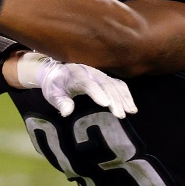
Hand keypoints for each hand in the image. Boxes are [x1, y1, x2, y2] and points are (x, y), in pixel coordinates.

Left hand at [17, 52, 136, 118]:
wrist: (57, 71)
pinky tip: (131, 107)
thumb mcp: (52, 95)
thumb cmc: (55, 85)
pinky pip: (119, 85)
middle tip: (120, 115)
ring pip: (114, 84)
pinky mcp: (106, 78)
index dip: (97, 92)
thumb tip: (66, 112)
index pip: (87, 83)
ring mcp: (99, 74)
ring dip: (123, 98)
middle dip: (114, 99)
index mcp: (75, 74)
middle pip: (105, 84)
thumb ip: (60, 102)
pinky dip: (126, 95)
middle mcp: (90, 72)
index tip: (106, 104)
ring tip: (130, 112)